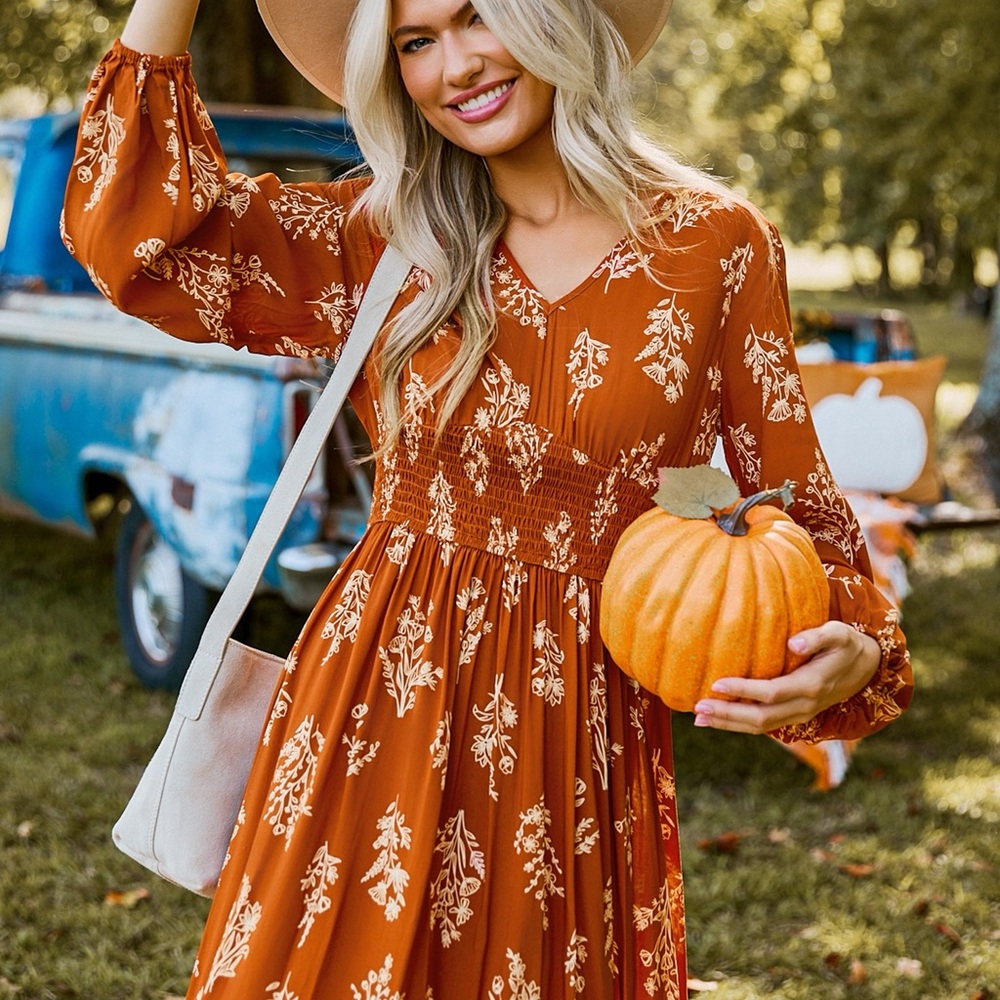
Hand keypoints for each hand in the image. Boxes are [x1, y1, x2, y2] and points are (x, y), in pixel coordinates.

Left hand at [692, 622, 880, 733]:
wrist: (865, 668)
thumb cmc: (846, 644)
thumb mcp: (839, 634)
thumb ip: (818, 637)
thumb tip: (793, 643)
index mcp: (812, 686)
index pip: (772, 693)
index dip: (744, 691)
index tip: (716, 684)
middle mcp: (805, 707)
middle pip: (761, 718)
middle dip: (728, 715)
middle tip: (697, 708)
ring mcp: (799, 715)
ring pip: (760, 727)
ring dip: (728, 724)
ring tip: (698, 719)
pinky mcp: (794, 717)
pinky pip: (764, 725)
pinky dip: (738, 724)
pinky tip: (715, 720)